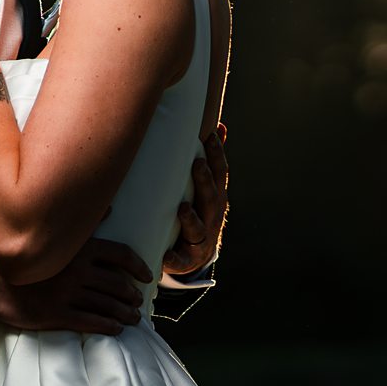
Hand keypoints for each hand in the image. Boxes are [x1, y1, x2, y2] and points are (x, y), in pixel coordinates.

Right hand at [0, 238, 152, 334]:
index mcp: (80, 249)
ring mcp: (68, 294)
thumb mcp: (53, 233)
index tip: (146, 275)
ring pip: (107, 304)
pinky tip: (115, 329)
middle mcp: (78, 270)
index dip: (137, 266)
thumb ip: (83, 224)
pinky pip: (90, 321)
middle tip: (138, 301)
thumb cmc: (22, 254)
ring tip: (132, 318)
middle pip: (117, 283)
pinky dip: (107, 326)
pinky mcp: (57, 314)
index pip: (120, 255)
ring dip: (124, 313)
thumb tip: (109, 208)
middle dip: (131, 294)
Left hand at [164, 122, 227, 276]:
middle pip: (211, 197)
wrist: (195, 256)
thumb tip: (220, 126)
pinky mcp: (187, 260)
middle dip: (204, 180)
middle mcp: (213, 217)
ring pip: (199, 228)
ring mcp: (202, 239)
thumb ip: (211, 159)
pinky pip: (180, 259)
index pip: (220, 174)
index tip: (210, 136)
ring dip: (191, 218)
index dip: (218, 155)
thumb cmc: (197, 211)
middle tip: (196, 162)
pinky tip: (166, 255)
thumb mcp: (205, 187)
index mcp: (217, 197)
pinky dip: (173, 258)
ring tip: (183, 208)